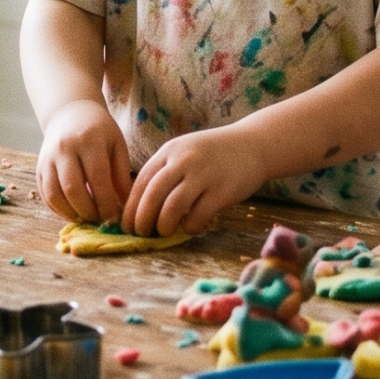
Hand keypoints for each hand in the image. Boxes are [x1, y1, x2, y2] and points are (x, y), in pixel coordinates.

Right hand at [36, 99, 131, 223]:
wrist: (70, 113)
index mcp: (88, 140)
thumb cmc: (99, 131)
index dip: (106, 202)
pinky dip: (59, 210)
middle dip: (88, 211)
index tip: (114, 218)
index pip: (97, 177)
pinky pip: (46, 195)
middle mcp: (64, 148)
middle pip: (73, 189)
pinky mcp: (39, 168)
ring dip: (72, 213)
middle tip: (101, 220)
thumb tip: (126, 206)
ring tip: (87, 218)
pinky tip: (74, 213)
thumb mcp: (116, 145)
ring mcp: (48, 158)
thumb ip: (121, 174)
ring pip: (55, 194)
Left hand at [123, 126, 273, 238]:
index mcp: (169, 151)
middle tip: (141, 233)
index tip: (126, 225)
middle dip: (142, 220)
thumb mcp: (184, 152)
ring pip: (172, 207)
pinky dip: (190, 226)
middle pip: (152, 195)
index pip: (140, 182)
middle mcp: (183, 160)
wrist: (253, 145)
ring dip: (163, 225)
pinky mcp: (222, 190)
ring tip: (164, 232)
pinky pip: (198, 215)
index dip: (131, 207)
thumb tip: (140, 208)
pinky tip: (191, 226)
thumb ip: (164, 173)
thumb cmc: (214, 154)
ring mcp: (203, 174)